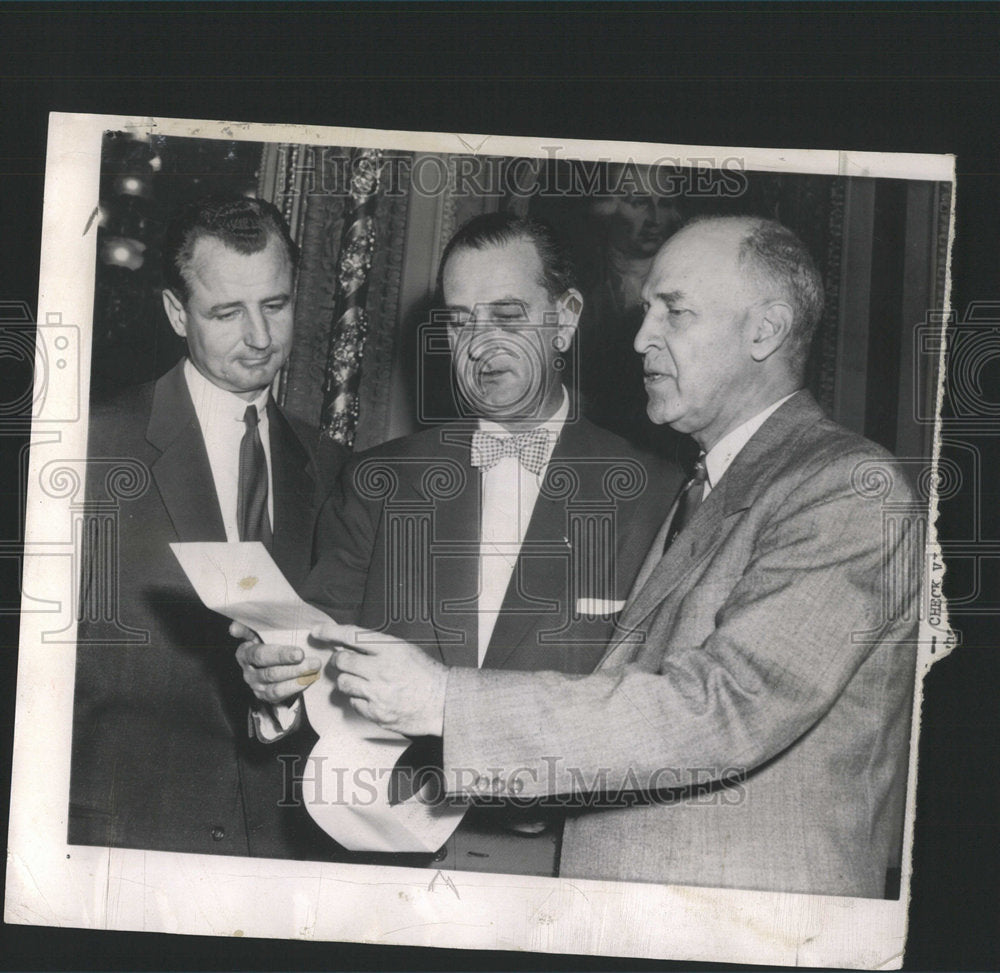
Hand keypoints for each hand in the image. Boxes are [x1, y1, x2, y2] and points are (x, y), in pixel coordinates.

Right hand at [231, 621, 322, 704]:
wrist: (269, 660)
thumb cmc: (266, 641)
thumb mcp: (257, 632)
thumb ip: (247, 628)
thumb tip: (233, 628)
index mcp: (244, 653)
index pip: (261, 655)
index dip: (280, 655)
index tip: (300, 653)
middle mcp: (247, 672)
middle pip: (270, 672)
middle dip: (294, 668)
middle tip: (314, 662)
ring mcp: (255, 686)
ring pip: (276, 686)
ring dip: (297, 678)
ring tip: (314, 670)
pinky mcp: (264, 696)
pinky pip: (280, 695)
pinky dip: (296, 687)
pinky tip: (310, 679)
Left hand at [313, 622, 447, 736]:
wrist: (442, 702)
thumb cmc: (425, 673)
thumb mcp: (404, 649)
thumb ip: (376, 647)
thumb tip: (345, 646)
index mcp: (389, 649)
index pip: (352, 636)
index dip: (330, 632)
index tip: (317, 632)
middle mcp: (381, 670)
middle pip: (341, 662)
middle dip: (339, 661)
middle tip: (345, 662)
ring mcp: (377, 693)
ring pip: (343, 683)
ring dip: (348, 681)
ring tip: (363, 681)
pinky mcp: (376, 713)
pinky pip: (353, 704)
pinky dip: (359, 699)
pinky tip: (373, 697)